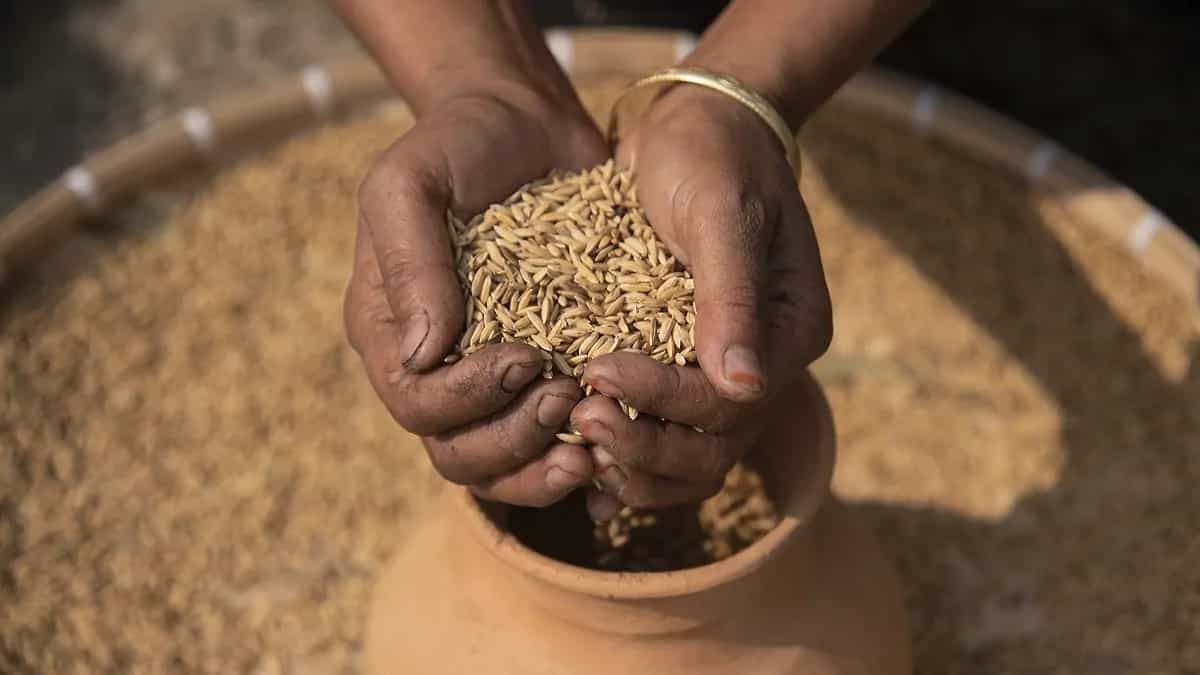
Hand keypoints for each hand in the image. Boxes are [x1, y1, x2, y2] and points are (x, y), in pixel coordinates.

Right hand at [344, 80, 607, 506]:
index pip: (416, 403)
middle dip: (514, 440)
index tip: (529, 358)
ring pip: (501, 466)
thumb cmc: (457, 144)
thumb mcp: (411, 183)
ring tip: (597, 449)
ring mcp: (488, 378)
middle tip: (571, 398)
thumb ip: (411, 261)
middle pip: (457, 453)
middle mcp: (434, 368)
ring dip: (544, 470)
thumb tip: (426, 354)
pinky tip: (618, 441)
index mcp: (390, 331)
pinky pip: (550, 441)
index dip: (470, 399)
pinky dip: (580, 453)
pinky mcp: (544, 372)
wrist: (524, 122)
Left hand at [572, 86, 832, 519]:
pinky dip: (630, 467)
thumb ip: (729, 296)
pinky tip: (587, 485)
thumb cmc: (710, 155)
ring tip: (576, 447)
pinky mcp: (685, 371)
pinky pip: (668, 440)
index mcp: (791, 329)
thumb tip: (744, 387)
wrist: (692, 129)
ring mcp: (725, 374)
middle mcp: (766, 365)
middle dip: (644, 447)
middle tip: (579, 418)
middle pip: (713, 449)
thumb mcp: (720, 212)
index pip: (730, 400)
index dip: (662, 399)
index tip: (596, 371)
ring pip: (691, 462)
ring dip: (634, 469)